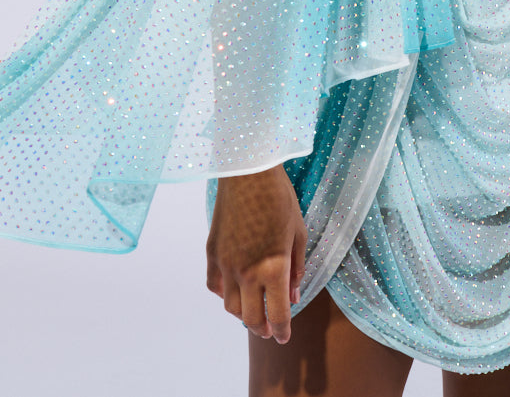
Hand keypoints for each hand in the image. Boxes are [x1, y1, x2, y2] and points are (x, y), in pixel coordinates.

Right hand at [206, 164, 306, 343]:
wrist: (247, 172)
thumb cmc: (279, 198)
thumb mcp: (298, 233)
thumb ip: (296, 269)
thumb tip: (294, 296)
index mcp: (273, 268)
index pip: (277, 315)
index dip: (282, 331)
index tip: (284, 337)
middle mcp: (247, 272)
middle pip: (250, 319)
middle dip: (262, 328)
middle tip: (270, 327)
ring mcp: (225, 264)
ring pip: (230, 307)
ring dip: (243, 313)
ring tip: (254, 308)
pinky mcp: (211, 253)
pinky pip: (214, 286)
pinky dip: (225, 294)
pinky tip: (235, 288)